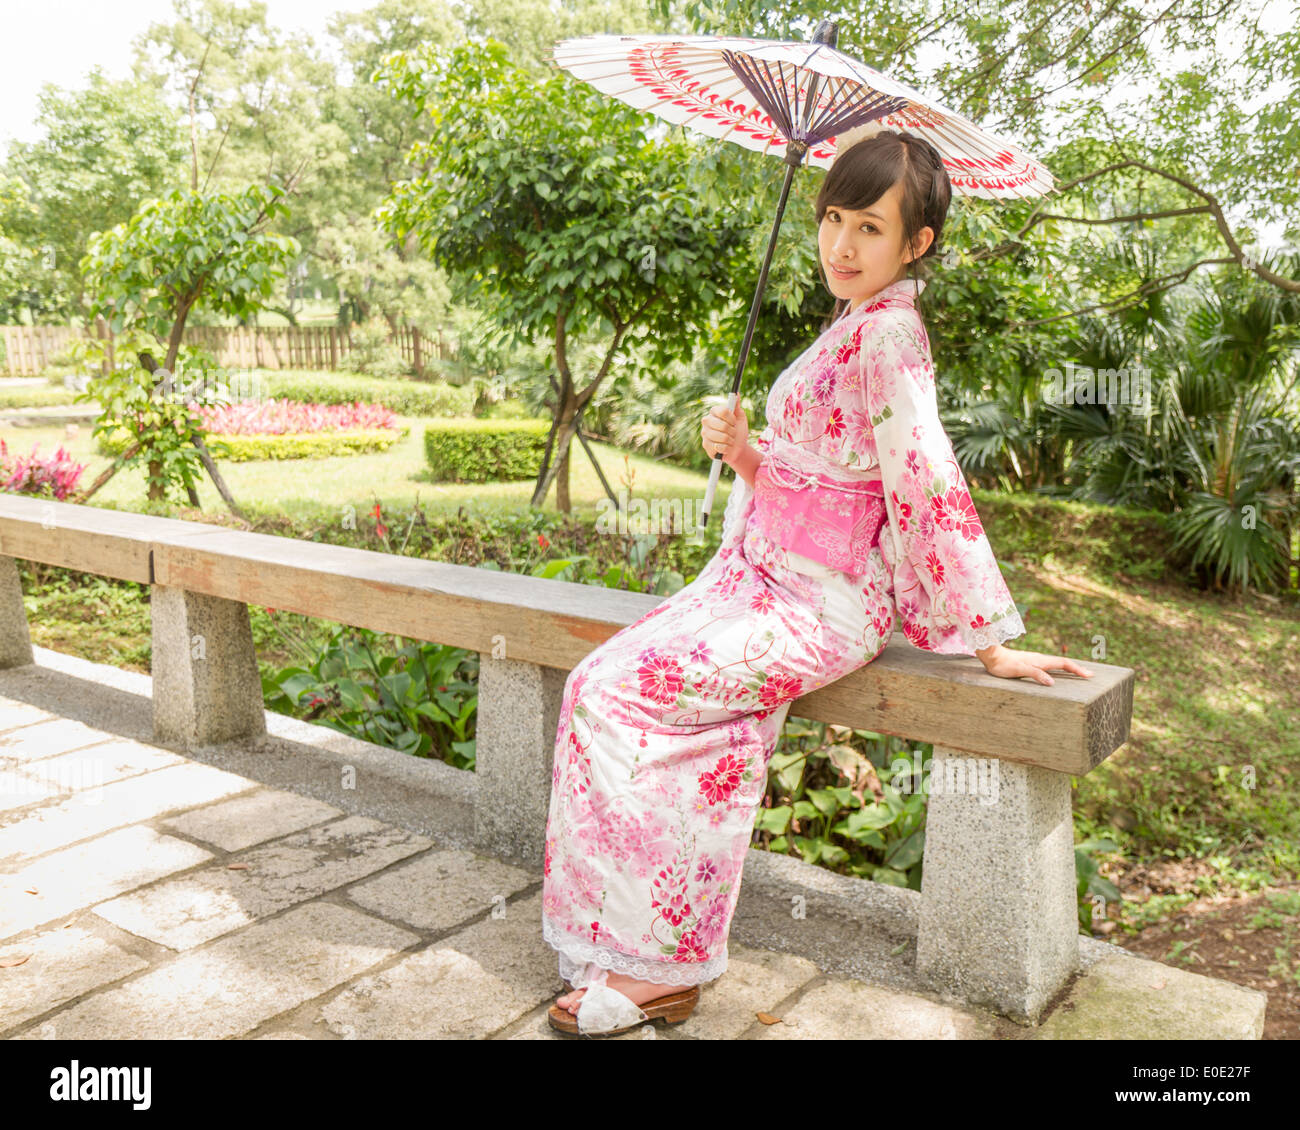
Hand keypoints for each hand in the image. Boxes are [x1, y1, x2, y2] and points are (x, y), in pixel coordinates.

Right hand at [701, 402, 747, 463]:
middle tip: (733, 433)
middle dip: (732, 431)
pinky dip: (727, 449)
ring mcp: (705, 434)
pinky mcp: (706, 446)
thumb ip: (737, 406)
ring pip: (722, 437)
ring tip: (730, 441)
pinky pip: (719, 447)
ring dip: (730, 440)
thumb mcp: (740, 417)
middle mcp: (706, 421)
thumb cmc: (738, 431)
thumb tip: (737, 394)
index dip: (732, 418)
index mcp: (714, 412)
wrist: (738, 448)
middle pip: (723, 425)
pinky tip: (725, 448)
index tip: (735, 422)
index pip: (723, 411)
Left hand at [979, 645, 1094, 686]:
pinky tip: (1056, 674)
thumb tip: (1052, 682)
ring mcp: (1035, 660)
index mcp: (1041, 661)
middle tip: (1089, 675)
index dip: (1077, 669)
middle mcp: (1040, 659)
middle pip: (1063, 663)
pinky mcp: (1029, 663)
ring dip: (1068, 668)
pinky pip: (1048, 666)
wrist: (992, 657)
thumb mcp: (1020, 670)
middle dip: (1077, 668)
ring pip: (1056, 664)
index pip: (1063, 663)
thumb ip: (1035, 674)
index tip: (1089, 674)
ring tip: (1078, 674)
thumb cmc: (1004, 665)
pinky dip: (1057, 669)